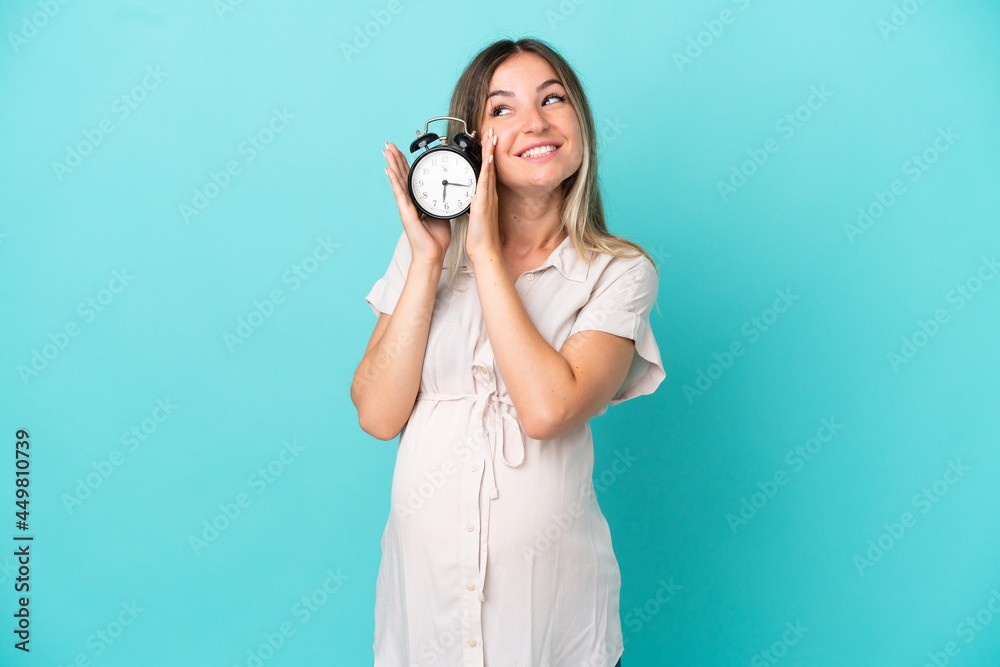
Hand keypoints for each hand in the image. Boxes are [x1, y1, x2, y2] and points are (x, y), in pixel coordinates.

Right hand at [383, 142, 450, 266]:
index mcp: (417, 201)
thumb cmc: (436, 238)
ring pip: (398, 181)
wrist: (433, 253)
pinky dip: (394, 181)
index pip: (410, 178)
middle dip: (395, 159)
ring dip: (392, 164)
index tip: (400, 150)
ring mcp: (406, 207)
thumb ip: (439, 201)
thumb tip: (445, 191)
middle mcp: (409, 202)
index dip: (405, 163)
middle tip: (389, 144)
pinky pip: (400, 194)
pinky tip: (389, 170)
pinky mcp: (406, 213)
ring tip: (386, 151)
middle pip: (401, 175)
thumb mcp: (441, 213)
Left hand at [465, 126, 500, 262]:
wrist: (485, 249)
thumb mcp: (478, 214)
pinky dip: (487, 170)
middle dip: (490, 148)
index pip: (486, 170)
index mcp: (486, 196)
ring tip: (491, 136)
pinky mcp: (483, 203)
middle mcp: (489, 194)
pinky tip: (488, 159)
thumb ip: (476, 203)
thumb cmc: (481, 236)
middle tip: (491, 131)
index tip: (487, 140)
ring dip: (490, 153)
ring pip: (488, 171)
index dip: (487, 155)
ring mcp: (488, 198)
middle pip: (490, 166)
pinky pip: (485, 183)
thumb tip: (473, 196)